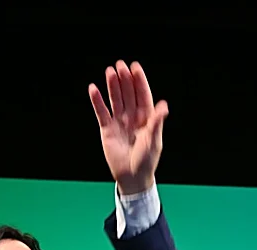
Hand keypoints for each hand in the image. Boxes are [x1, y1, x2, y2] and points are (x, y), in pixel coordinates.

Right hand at [88, 61, 168, 195]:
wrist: (132, 177)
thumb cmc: (146, 161)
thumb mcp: (153, 142)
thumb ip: (156, 123)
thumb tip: (163, 106)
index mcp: (147, 118)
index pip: (143, 95)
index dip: (139, 81)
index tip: (135, 67)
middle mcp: (133, 117)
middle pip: (128, 94)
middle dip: (125, 80)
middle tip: (120, 65)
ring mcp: (120, 122)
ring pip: (115, 100)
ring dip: (112, 86)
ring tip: (109, 72)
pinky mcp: (107, 129)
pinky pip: (102, 112)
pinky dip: (97, 101)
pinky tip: (93, 88)